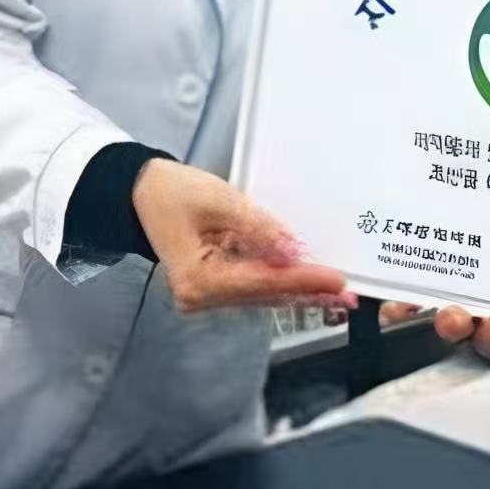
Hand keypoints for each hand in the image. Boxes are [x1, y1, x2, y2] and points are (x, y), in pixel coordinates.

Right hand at [131, 159, 353, 312]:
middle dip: (307, 292)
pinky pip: (252, 287)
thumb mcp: (221, 201)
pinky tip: (307, 284)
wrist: (142, 191)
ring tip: (335, 293)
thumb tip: (295, 251)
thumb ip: (260, 228)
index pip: (263, 282)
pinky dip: (280, 284)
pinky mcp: (212, 286)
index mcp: (198, 280)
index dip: (303, 281)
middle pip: (265, 295)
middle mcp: (200, 297)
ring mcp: (205, 295)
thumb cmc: (174, 191)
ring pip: (262, 295)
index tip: (336, 281)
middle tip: (347, 295)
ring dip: (298, 292)